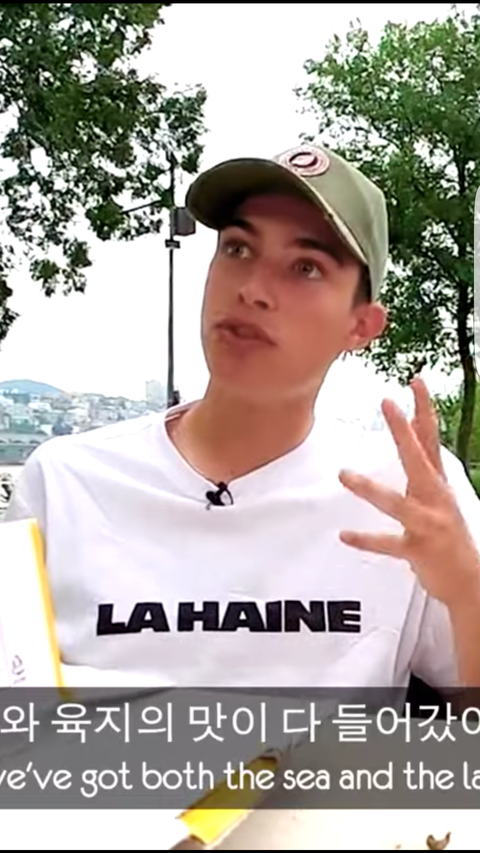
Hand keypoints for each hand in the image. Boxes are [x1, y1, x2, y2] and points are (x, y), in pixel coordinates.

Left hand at [338, 377, 479, 607]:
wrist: (468, 578)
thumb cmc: (445, 531)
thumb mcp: (437, 493)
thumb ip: (423, 463)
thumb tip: (411, 429)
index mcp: (438, 482)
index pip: (431, 438)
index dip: (424, 409)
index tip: (415, 381)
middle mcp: (435, 498)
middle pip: (418, 459)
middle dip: (403, 431)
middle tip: (388, 403)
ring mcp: (428, 524)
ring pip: (397, 504)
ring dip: (370, 489)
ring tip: (344, 474)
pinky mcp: (419, 550)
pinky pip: (389, 545)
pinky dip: (366, 540)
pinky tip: (344, 535)